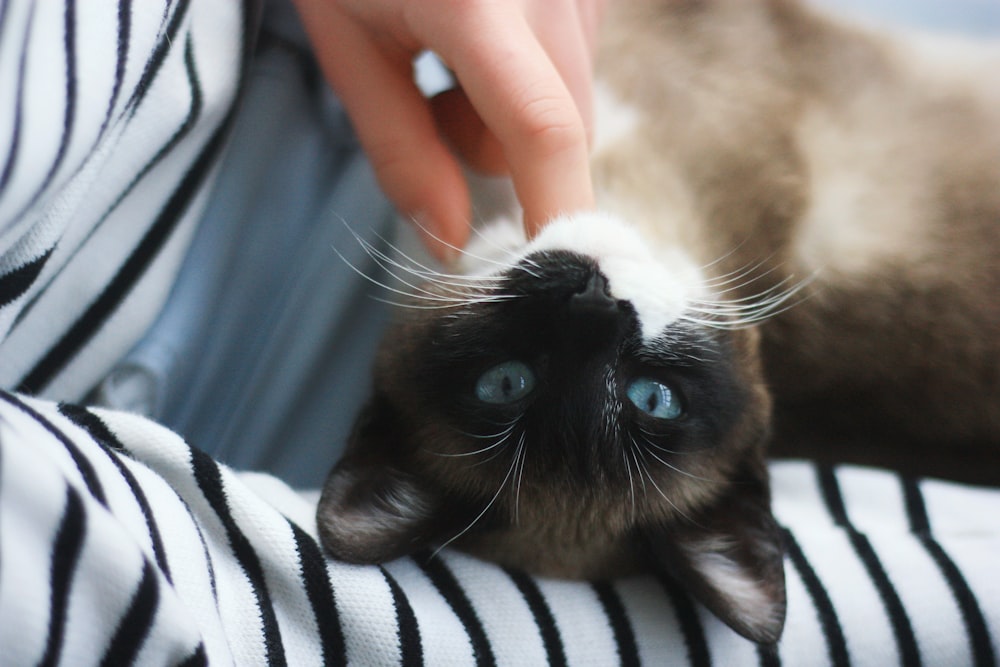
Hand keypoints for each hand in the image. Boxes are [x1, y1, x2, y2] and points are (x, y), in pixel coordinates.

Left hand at [292, 0, 602, 258]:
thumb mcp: (350, 46)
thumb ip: (401, 151)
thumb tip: (450, 242)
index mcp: (474, 0)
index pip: (541, 128)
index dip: (554, 212)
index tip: (552, 276)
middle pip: (564, 126)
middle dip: (503, 152)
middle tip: (434, 110)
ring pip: (572, 99)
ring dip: (513, 113)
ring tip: (450, 58)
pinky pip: (576, 60)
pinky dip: (530, 73)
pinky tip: (485, 31)